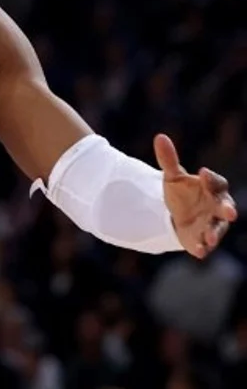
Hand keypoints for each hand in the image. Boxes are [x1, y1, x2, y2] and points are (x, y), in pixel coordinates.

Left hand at [155, 133, 237, 257]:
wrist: (177, 216)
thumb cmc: (182, 193)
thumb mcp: (172, 176)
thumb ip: (168, 159)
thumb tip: (160, 137)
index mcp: (213, 189)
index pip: (217, 183)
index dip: (211, 178)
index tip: (201, 172)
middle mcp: (218, 208)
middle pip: (226, 208)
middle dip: (228, 210)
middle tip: (229, 212)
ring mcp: (212, 225)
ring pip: (218, 229)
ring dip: (215, 234)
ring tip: (210, 237)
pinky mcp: (202, 240)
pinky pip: (205, 246)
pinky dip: (202, 248)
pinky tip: (197, 250)